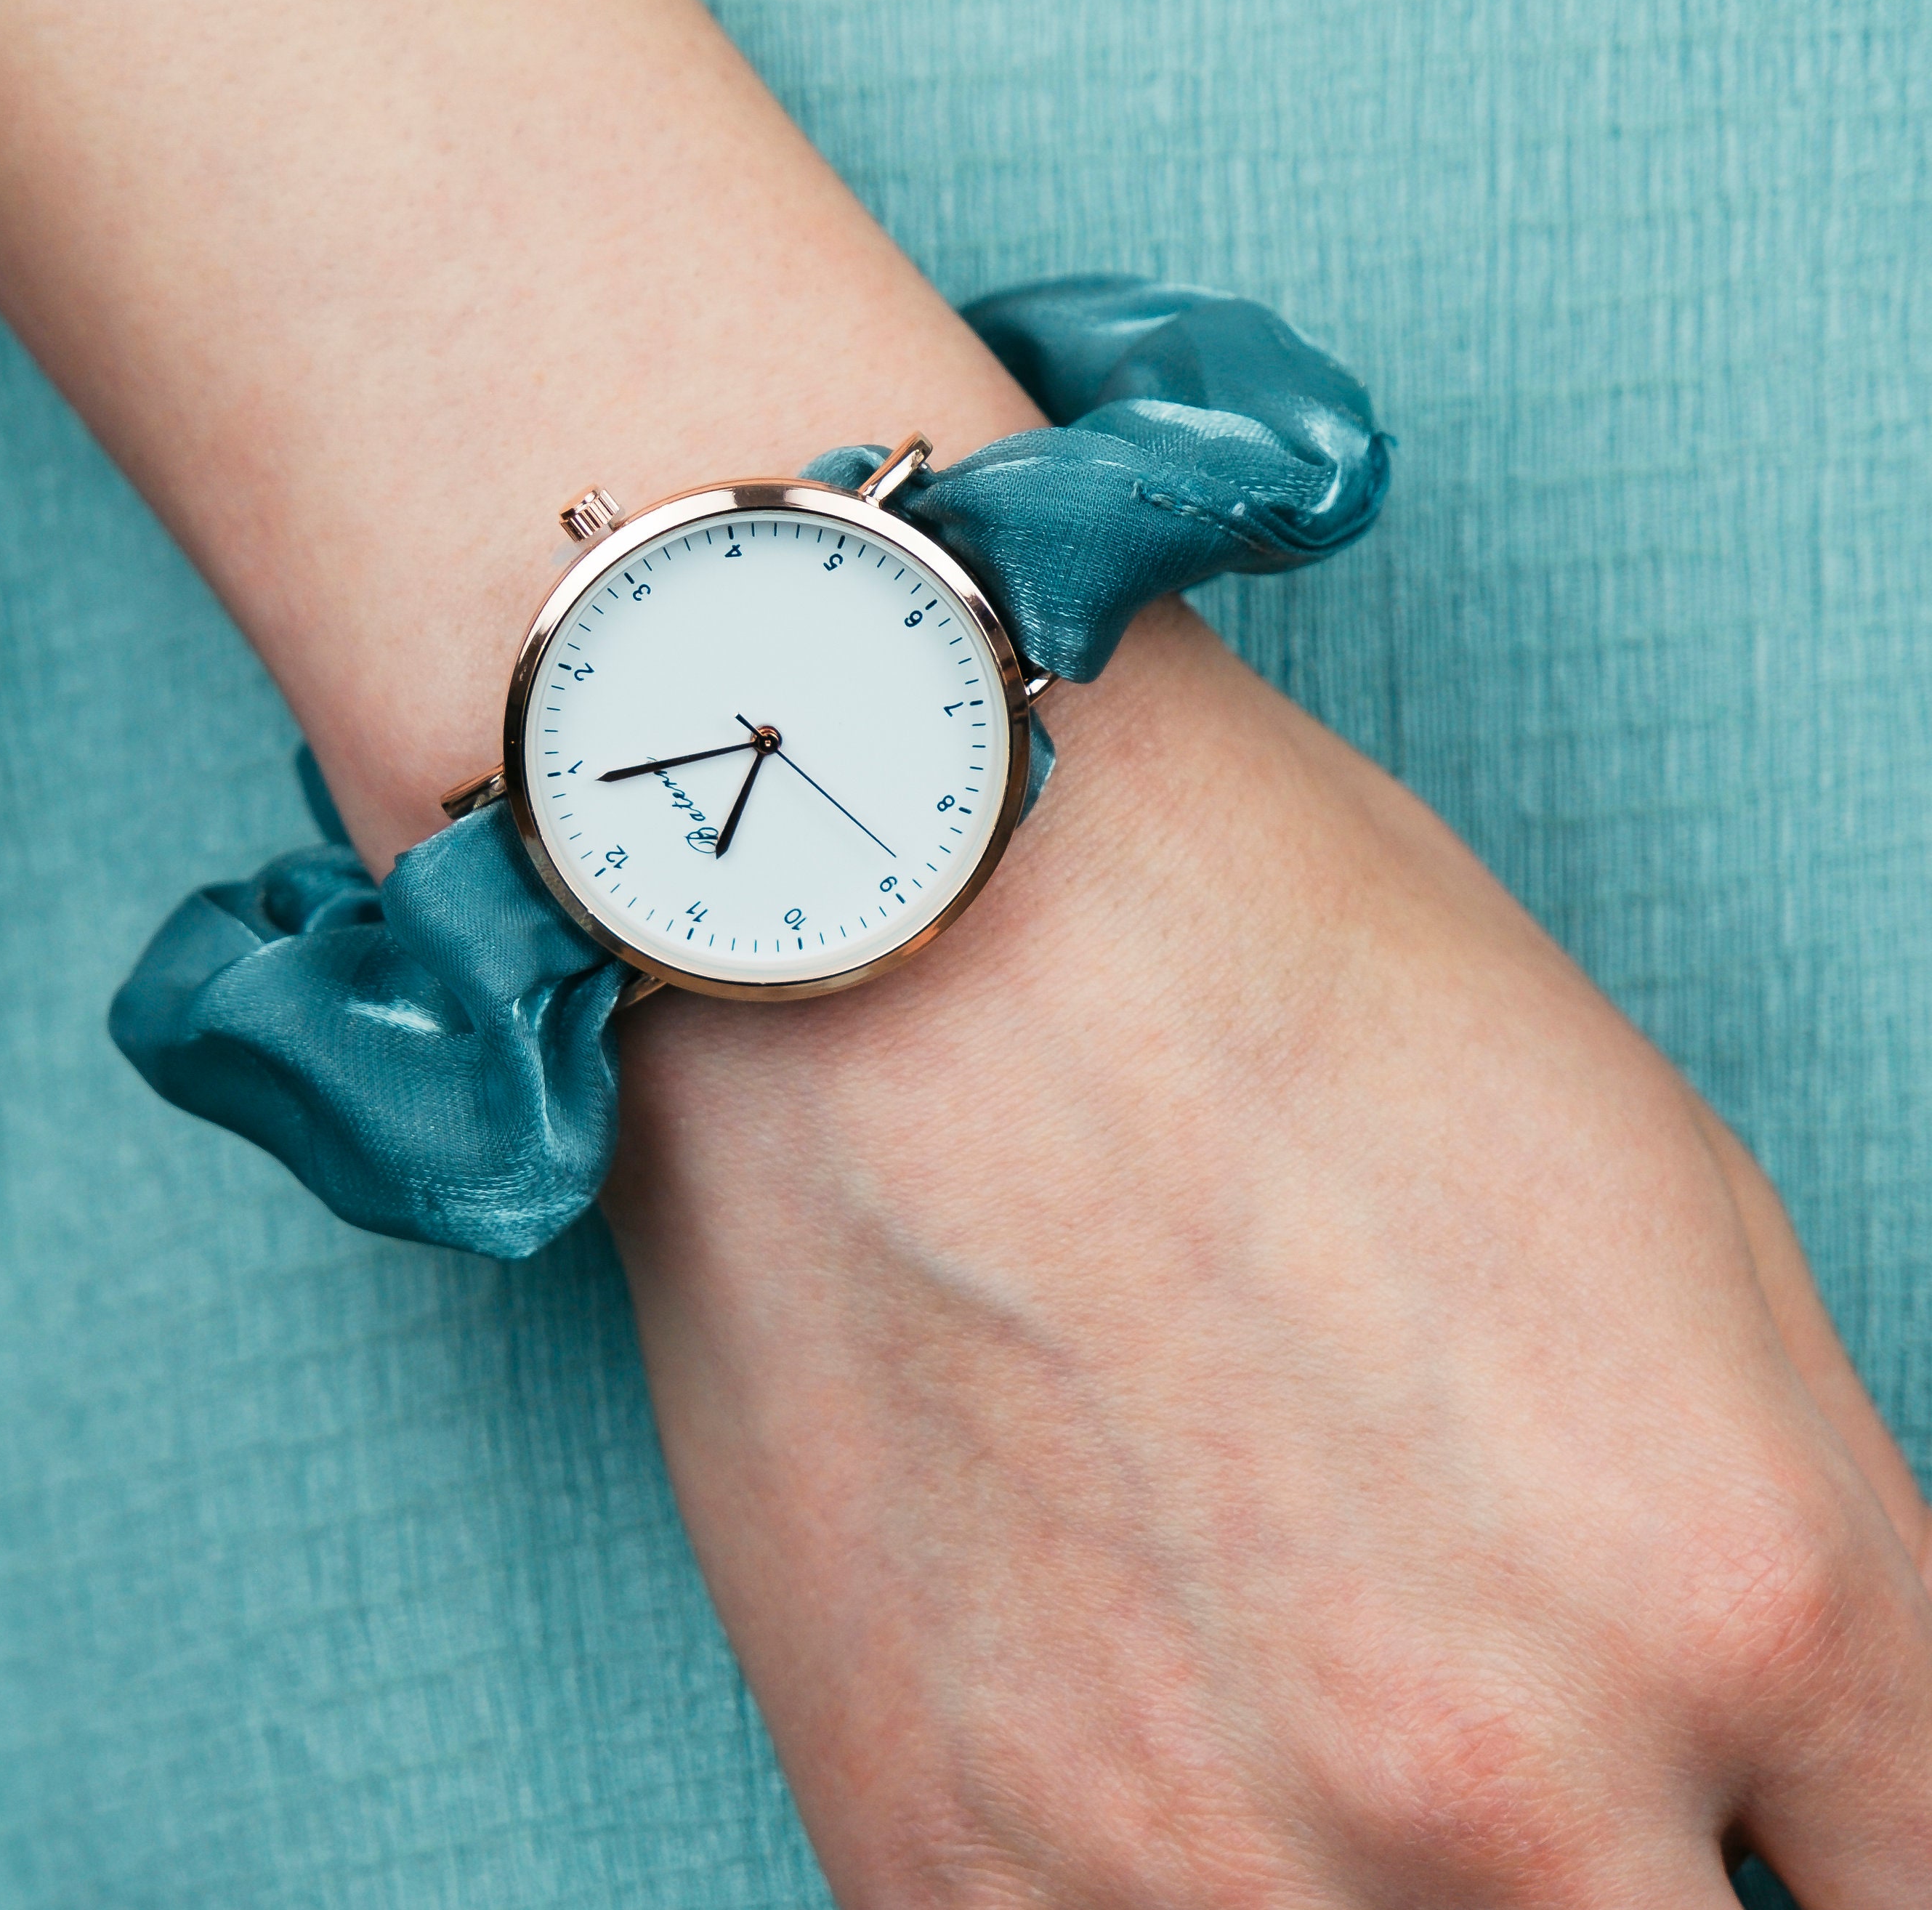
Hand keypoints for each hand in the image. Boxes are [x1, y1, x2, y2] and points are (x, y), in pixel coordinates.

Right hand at [612, 603, 1931, 1905]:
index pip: (1914, 1905)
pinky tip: (1110, 1713)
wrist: (892, 912)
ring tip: (1257, 1673)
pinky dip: (1147, 1878)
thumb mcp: (1659, 1202)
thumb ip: (1778, 1550)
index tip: (1746, 1832)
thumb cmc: (1256, 963)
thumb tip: (1774, 1774)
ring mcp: (1205, 1850)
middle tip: (1473, 1723)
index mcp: (1735, 1586)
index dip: (1837, 1871)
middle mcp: (1501, 1775)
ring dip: (1366, 1882)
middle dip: (1597, 1865)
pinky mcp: (944, 1856)